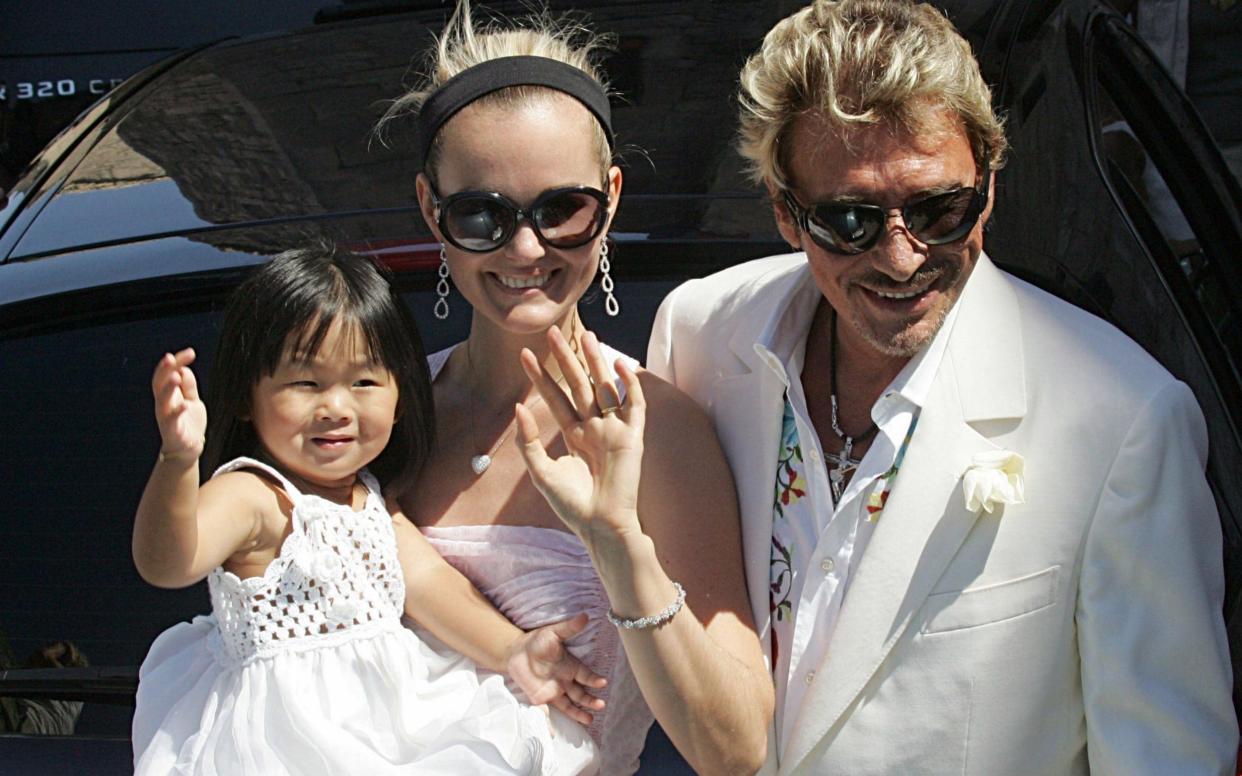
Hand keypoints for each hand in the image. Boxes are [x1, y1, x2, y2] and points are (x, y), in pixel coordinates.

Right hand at [152, 348, 205, 461]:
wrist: (188, 449)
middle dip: (164, 370)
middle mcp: (163, 404)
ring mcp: (165, 417)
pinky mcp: (172, 431)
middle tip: (170, 358)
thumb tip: (184, 368)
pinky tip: (183, 405)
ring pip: (162, 400)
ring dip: (167, 388)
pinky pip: (172, 421)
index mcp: (168, 394)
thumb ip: (188, 386)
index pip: (168, 373)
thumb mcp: (192, 400)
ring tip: (175, 377)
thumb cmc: (189, 422)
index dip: (176, 362)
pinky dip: (177, 413)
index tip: (190, 352)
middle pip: (159, 383)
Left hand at [506, 612, 606, 725]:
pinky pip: (546, 713)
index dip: (594, 680)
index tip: (602, 682)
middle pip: (581, 694)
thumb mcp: (553, 633)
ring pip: (570, 705)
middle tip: (600, 705)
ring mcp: (554, 691)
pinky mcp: (540, 699)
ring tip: (590, 720)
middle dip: (591, 700)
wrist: (515, 651)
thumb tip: (585, 616)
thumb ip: (569, 628)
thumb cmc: (537, 641)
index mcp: (571, 667)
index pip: (585, 676)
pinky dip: (549, 724)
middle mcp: (565, 681)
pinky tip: (554, 733)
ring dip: (580, 713)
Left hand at [515, 329, 645, 549]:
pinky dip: (630, 384)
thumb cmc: (572, 505)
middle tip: (554, 332)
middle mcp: (594, 428)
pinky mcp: (633, 437)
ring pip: (605, 387)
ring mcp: (614, 430)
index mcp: (574, 435)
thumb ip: (527, 440)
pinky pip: (634, 404)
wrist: (600, 525)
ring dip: (596, 362)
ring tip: (586, 335)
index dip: (541, 376)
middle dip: (567, 359)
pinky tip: (619, 365)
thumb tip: (518, 407)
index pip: (556, 398)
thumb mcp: (541, 471)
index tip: (526, 355)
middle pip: (580, 385)